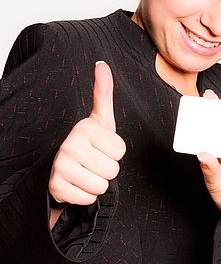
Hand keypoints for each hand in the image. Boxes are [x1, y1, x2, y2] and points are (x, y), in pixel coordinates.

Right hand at [48, 61, 125, 205]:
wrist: (61, 169)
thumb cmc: (88, 144)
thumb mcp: (99, 120)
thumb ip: (103, 93)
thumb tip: (102, 65)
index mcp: (85, 128)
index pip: (120, 152)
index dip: (114, 153)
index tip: (100, 148)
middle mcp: (70, 145)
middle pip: (112, 170)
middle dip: (106, 170)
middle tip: (93, 162)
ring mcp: (61, 166)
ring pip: (102, 186)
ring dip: (97, 184)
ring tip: (85, 173)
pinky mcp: (56, 187)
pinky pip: (88, 198)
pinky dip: (85, 196)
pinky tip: (77, 184)